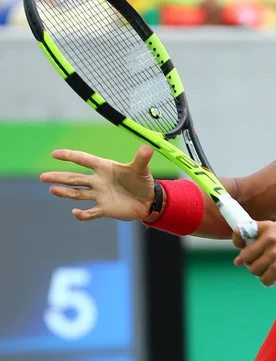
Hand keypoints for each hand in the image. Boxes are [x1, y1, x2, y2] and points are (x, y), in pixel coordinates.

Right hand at [40, 144, 155, 221]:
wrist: (148, 201)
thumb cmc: (143, 181)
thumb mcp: (142, 169)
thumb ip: (142, 158)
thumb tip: (147, 146)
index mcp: (105, 168)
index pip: (84, 160)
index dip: (70, 156)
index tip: (55, 154)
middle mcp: (99, 181)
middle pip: (75, 178)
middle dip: (59, 177)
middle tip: (42, 177)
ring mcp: (100, 195)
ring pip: (78, 193)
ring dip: (65, 192)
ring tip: (52, 190)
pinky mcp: (105, 209)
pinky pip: (90, 212)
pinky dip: (82, 214)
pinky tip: (75, 213)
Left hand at [232, 221, 275, 286]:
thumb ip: (258, 243)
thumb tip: (237, 261)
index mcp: (267, 227)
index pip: (242, 231)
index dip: (238, 240)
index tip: (241, 246)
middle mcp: (270, 238)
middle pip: (246, 256)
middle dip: (251, 263)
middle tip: (263, 262)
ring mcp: (275, 253)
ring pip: (253, 270)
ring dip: (261, 273)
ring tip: (271, 269)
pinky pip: (264, 279)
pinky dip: (268, 281)